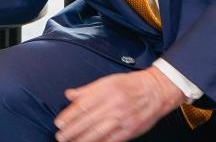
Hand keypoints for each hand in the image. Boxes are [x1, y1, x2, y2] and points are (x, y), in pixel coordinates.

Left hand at [53, 67, 186, 141]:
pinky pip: (112, 140)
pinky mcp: (130, 130)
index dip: (69, 116)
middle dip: (72, 130)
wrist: (156, 91)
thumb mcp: (107, 81)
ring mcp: (123, 119)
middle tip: (60, 137)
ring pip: (98, 132)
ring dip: (82, 140)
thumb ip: (87, 90)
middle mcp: (114, 105)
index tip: (59, 123)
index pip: (83, 105)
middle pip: (88, 120)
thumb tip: (69, 95)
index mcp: (106, 90)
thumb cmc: (130, 85)